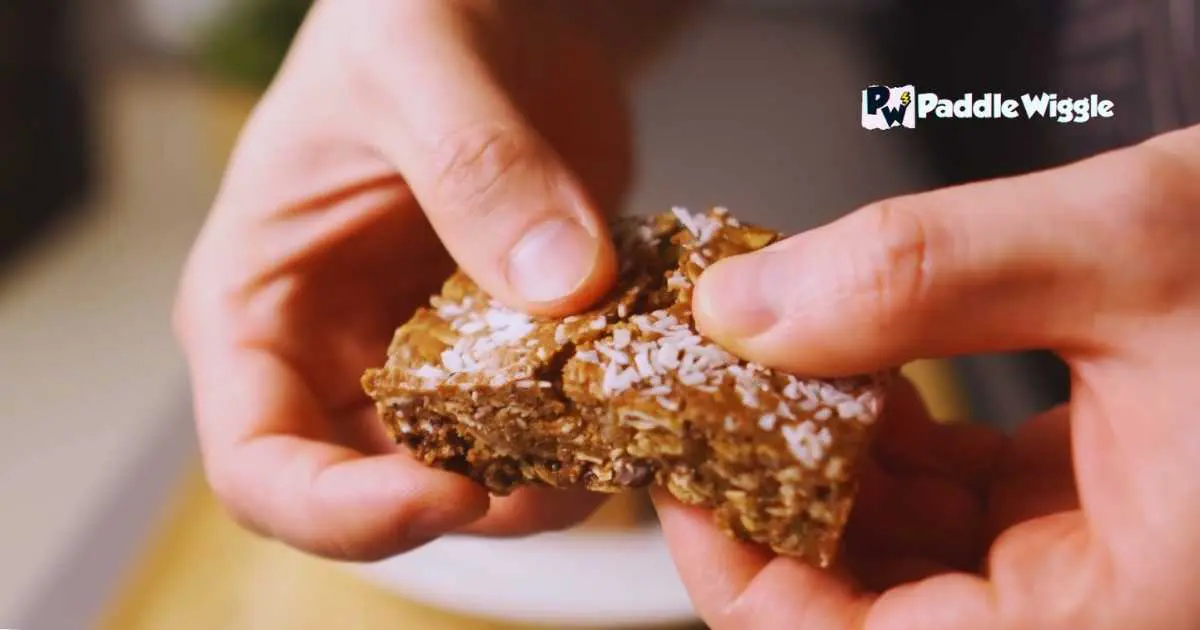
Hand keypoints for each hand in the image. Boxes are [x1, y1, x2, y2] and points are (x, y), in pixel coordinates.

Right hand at [173, 0, 628, 559]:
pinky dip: (590, 427)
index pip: (259, 465)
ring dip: (545, 475)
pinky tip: (638, 393)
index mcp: (260, 309)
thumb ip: (476, 166)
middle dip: (470, 503)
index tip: (445, 494)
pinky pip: (543, 421)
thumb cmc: (406, 14)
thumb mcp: (419, 65)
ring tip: (618, 436)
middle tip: (563, 477)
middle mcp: (334, 354)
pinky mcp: (509, 348)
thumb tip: (560, 282)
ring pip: (474, 470)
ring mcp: (425, 360)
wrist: (496, 8)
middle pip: (378, 489)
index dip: (340, 511)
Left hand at [658, 125, 1199, 629]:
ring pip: (904, 550)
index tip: (682, 463)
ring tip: (772, 361)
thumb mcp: (1139, 251)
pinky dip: (893, 438)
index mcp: (1121, 622)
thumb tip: (745, 307)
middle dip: (776, 496)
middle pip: (865, 603)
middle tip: (712, 391)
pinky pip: (957, 505)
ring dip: (826, 458)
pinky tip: (859, 366)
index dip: (740, 570)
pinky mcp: (1099, 511)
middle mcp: (1102, 614)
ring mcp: (1098, 569)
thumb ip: (926, 275)